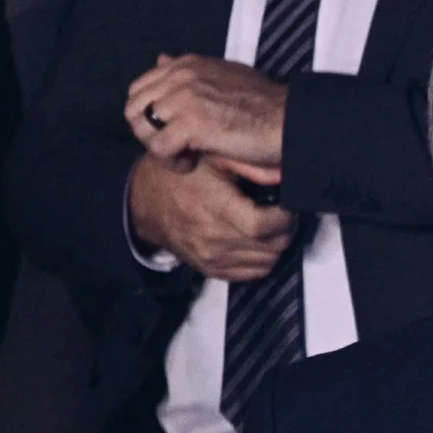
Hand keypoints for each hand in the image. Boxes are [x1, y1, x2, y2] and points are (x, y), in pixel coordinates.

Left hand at [127, 53, 288, 168]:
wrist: (290, 121)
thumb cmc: (266, 106)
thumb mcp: (224, 75)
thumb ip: (190, 71)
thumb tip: (161, 59)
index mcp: (187, 64)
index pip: (141, 88)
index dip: (151, 115)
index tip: (176, 130)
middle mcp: (181, 76)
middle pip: (133, 107)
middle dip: (149, 132)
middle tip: (176, 147)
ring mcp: (185, 98)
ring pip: (142, 127)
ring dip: (160, 148)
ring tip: (185, 156)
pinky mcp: (192, 124)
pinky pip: (160, 148)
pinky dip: (173, 162)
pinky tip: (194, 163)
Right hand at [129, 152, 294, 281]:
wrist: (144, 202)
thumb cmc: (179, 176)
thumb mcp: (212, 158)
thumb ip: (250, 166)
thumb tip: (284, 173)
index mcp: (215, 209)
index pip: (263, 226)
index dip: (285, 217)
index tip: (288, 206)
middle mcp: (213, 239)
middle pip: (270, 247)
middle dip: (285, 230)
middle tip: (284, 215)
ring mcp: (211, 258)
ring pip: (266, 263)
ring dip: (276, 246)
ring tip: (272, 226)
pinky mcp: (211, 269)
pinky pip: (251, 274)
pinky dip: (262, 260)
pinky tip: (259, 242)